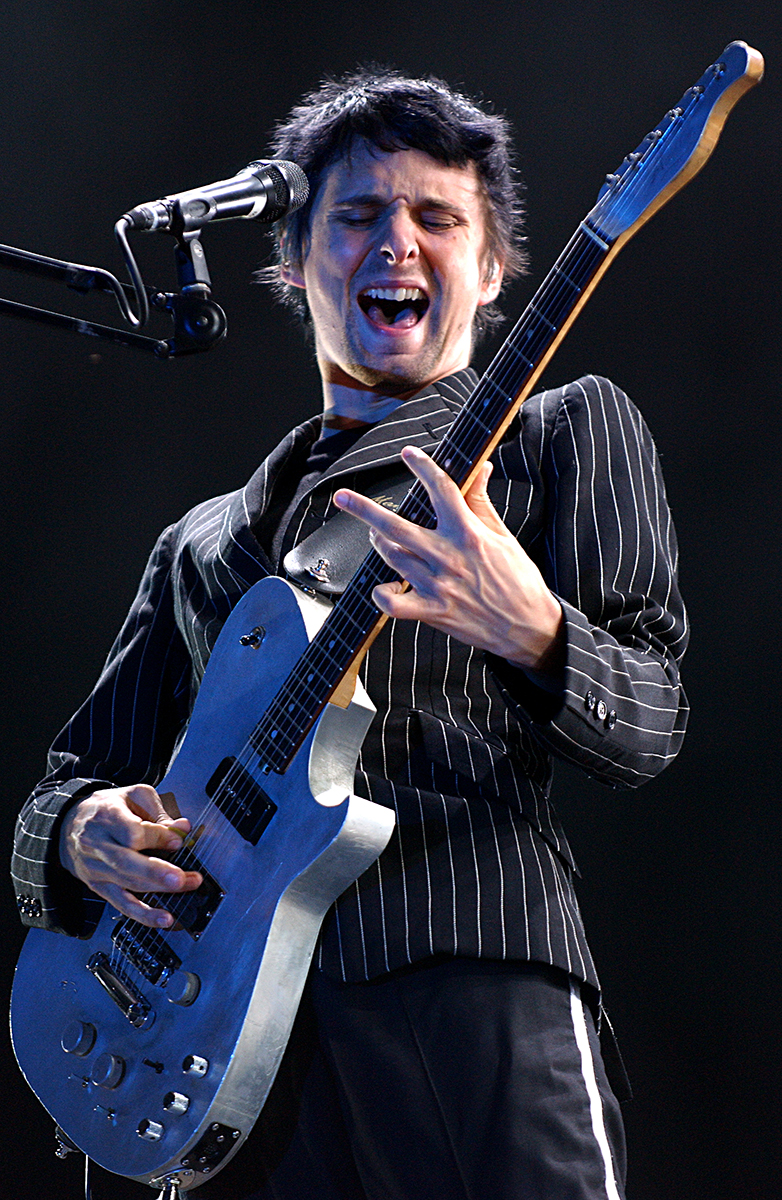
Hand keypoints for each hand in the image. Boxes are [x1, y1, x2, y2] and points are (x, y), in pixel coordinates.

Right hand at [59, 784, 201, 927]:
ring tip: (184, 888)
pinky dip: (143, 914)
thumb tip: (182, 828)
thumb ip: (158, 811)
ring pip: (126, 883)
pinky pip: (121, 904)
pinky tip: (162, 918)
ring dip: (158, 890)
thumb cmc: (106, 808)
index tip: (177, 840)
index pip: (132, 832)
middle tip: (180, 877)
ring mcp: (96, 868)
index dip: (157, 837)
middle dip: (156, 872)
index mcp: (107, 816)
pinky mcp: (98, 886)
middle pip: (126, 862)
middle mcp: (97, 844)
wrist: (69, 825)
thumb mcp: (132, 796)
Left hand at [333, 446, 563, 669]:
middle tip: (342, 496)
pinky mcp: (433, 611)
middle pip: (396, 527)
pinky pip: (394, 604)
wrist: (528, 625)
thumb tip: (481, 469)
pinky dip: (383, 595)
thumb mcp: (503, 536)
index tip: (409, 454)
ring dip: (378, 543)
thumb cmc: (518, 579)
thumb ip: (482, 502)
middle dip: (364, 509)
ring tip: (375, 535)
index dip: (423, 467)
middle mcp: (448, 557)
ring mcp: (438, 585)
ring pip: (392, 557)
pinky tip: (384, 586)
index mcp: (468, 533)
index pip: (441, 490)